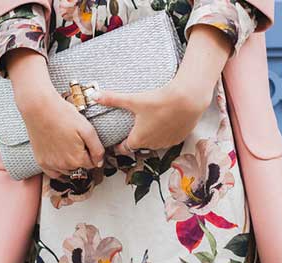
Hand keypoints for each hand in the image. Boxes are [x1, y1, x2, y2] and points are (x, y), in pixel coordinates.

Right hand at [5, 48, 104, 178]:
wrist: (40, 108)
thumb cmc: (63, 115)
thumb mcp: (87, 129)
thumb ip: (97, 149)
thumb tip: (99, 163)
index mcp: (78, 159)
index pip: (92, 164)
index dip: (92, 153)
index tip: (86, 142)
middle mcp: (64, 166)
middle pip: (80, 168)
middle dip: (81, 157)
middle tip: (76, 140)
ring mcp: (51, 165)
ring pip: (67, 170)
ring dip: (70, 162)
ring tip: (66, 144)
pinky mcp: (41, 161)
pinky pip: (53, 173)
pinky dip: (58, 167)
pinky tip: (58, 155)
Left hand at [91, 24, 233, 149]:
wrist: (187, 100)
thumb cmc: (159, 101)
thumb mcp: (133, 99)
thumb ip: (113, 99)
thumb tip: (94, 94)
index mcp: (138, 139)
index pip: (124, 148)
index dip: (120, 145)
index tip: (118, 140)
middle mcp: (152, 145)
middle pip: (140, 145)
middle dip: (136, 138)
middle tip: (134, 126)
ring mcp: (167, 143)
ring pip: (155, 143)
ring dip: (151, 136)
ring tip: (150, 123)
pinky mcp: (179, 138)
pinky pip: (168, 139)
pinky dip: (165, 133)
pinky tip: (165, 121)